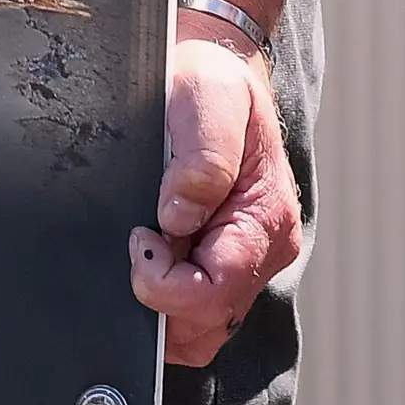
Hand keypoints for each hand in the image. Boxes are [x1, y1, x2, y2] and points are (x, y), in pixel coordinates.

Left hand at [128, 19, 299, 365]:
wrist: (214, 73)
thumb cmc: (212, 84)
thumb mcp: (208, 102)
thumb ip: (201, 162)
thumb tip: (176, 220)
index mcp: (265, 221)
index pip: (212, 294)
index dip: (163, 284)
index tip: (138, 237)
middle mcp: (264, 251)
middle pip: (204, 325)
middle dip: (159, 299)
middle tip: (140, 237)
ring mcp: (245, 263)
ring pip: (198, 331)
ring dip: (161, 305)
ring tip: (147, 244)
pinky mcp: (222, 264)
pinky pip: (192, 313)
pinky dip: (164, 300)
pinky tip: (150, 254)